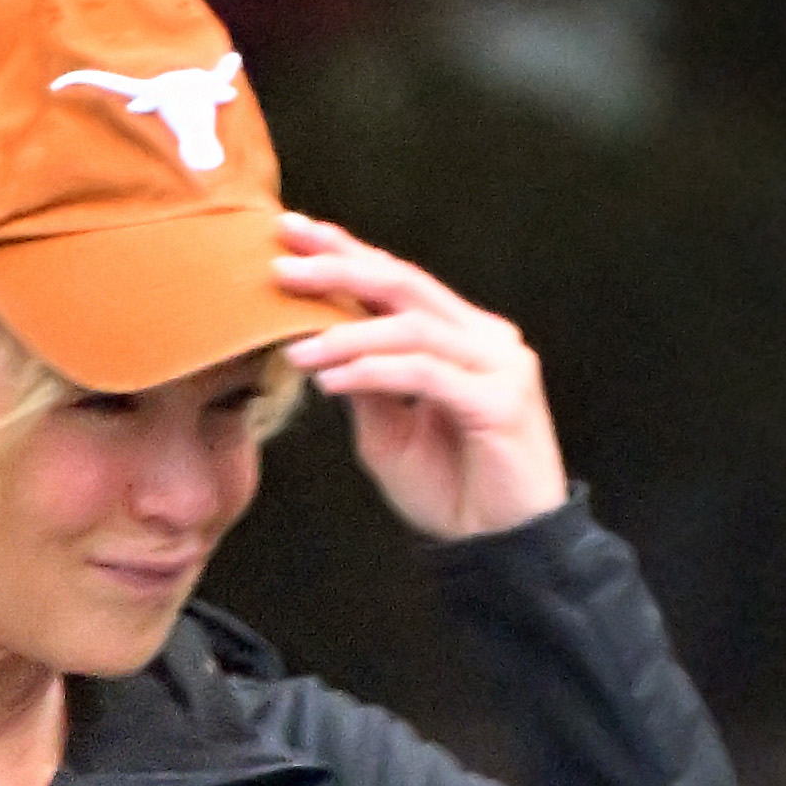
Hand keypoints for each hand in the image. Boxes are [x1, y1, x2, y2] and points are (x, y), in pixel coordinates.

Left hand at [276, 215, 568, 541]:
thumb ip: (364, 386)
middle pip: (404, 283)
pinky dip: (373, 373)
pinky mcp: (499, 399)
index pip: (397, 282)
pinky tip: (331, 381)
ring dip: (346, 333)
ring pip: (412, 327)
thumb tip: (320, 344)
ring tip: (296, 347)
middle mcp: (484, 338)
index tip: (292, 235)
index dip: (346, 253)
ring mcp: (498, 364)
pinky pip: (424, 373)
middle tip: (283, 261)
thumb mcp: (389, 434)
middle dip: (340, 267)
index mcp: (461, 336)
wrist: (503, 550)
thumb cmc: (453, 491)